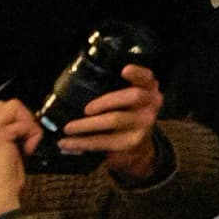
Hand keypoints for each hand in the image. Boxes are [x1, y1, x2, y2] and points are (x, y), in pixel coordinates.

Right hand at [0, 101, 39, 218]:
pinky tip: (29, 150)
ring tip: (27, 142)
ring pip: (10, 106)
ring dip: (25, 122)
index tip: (16, 142)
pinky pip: (21, 122)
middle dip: (18, 118)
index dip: (8, 126)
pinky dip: (32, 132)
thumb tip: (12, 138)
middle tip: (25, 138)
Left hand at [54, 62, 168, 174]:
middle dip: (106, 101)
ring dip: (86, 125)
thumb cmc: (126, 116)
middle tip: (86, 109)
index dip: (137, 72)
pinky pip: (103, 141)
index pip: (146, 77)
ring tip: (67, 128)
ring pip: (115, 119)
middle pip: (133, 96)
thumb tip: (78, 85)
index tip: (124, 70)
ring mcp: (144, 124)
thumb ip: (116, 90)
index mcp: (148, 88)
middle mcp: (151, 104)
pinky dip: (82, 143)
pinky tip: (68, 143)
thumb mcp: (128, 100)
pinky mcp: (132, 143)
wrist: (139, 148)